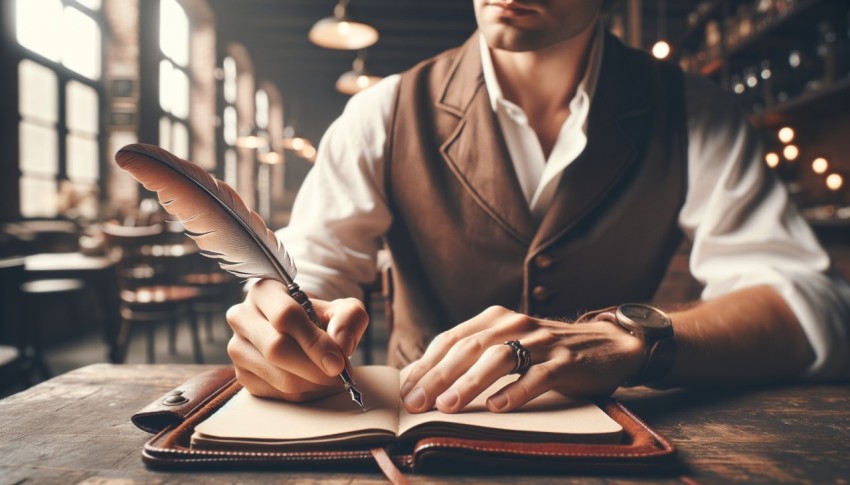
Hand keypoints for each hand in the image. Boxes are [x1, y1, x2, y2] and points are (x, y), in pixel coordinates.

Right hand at [226, 279, 368, 401]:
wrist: (300, 333)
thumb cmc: (319, 318)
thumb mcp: (341, 309)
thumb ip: (349, 318)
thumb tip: (342, 344)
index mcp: (265, 291)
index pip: (285, 316)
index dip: (314, 342)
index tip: (338, 362)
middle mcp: (242, 317)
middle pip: (276, 349)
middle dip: (314, 368)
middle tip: (340, 376)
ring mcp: (238, 348)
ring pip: (277, 376)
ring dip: (312, 385)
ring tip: (333, 380)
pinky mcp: (241, 375)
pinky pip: (275, 393)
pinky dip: (303, 395)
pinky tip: (316, 385)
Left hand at [399, 306, 644, 413]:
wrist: (608, 345)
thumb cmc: (547, 351)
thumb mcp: (510, 344)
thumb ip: (476, 356)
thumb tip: (428, 384)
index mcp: (496, 318)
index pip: (452, 339)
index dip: (426, 364)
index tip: (405, 390)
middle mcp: (515, 324)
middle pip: (469, 348)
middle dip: (439, 376)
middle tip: (417, 403)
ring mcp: (542, 342)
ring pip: (499, 359)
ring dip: (470, 383)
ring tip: (449, 406)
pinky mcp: (566, 361)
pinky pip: (537, 376)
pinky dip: (515, 391)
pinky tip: (497, 407)